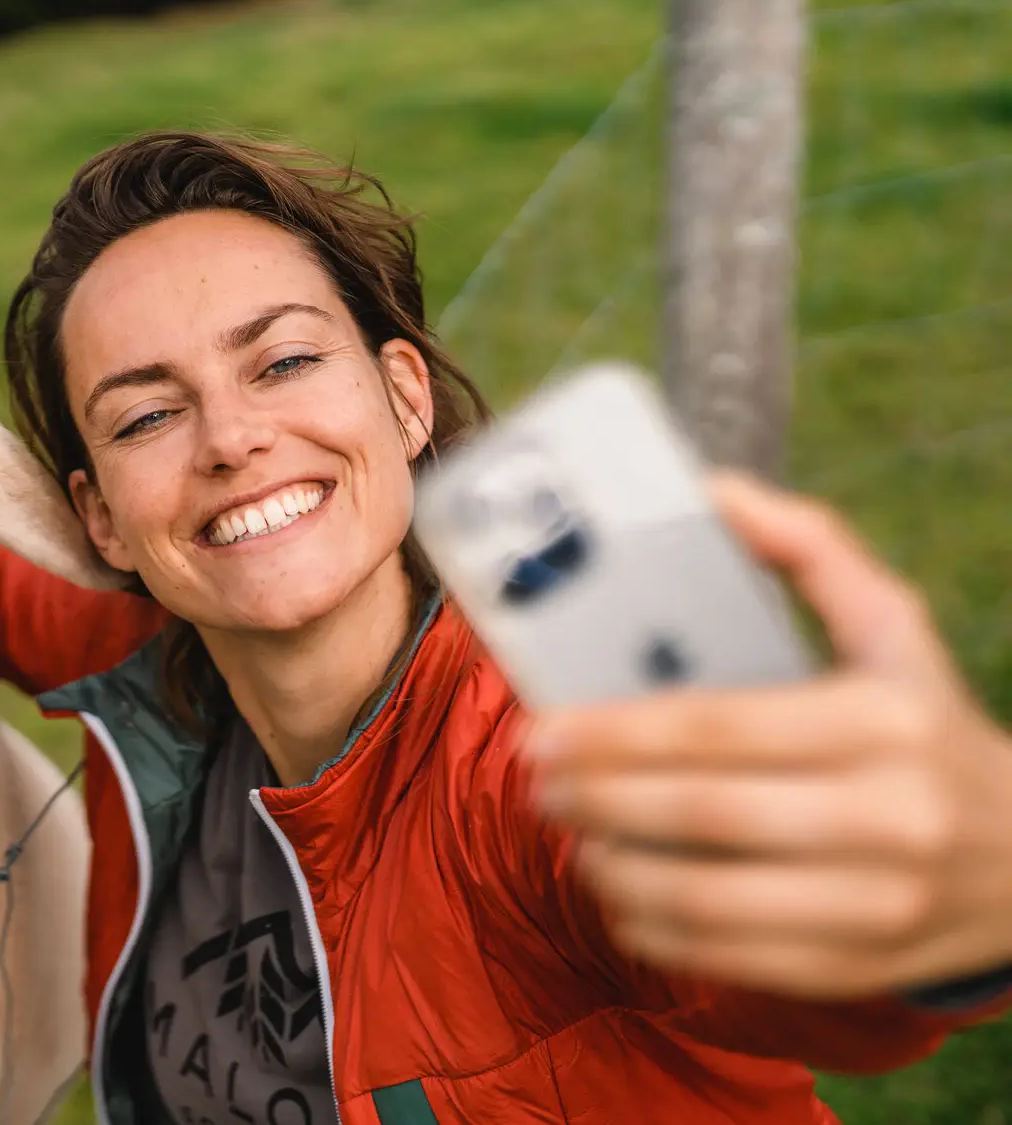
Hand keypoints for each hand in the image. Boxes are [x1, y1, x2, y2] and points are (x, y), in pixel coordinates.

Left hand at [528, 471, 1011, 999]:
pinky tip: (616, 888)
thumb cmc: (925, 724)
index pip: (716, 728)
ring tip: (568, 831)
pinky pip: (725, 959)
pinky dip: (650, 928)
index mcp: (880, 720)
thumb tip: (711, 489)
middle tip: (533, 780)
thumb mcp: (890, 626)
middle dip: (594, 798)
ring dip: (610, 867)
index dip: (613, 734)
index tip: (541, 730)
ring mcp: (873, 904)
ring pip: (702, 901)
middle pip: (698, 815)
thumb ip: (807, 548)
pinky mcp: (854, 968)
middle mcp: (885, 817)